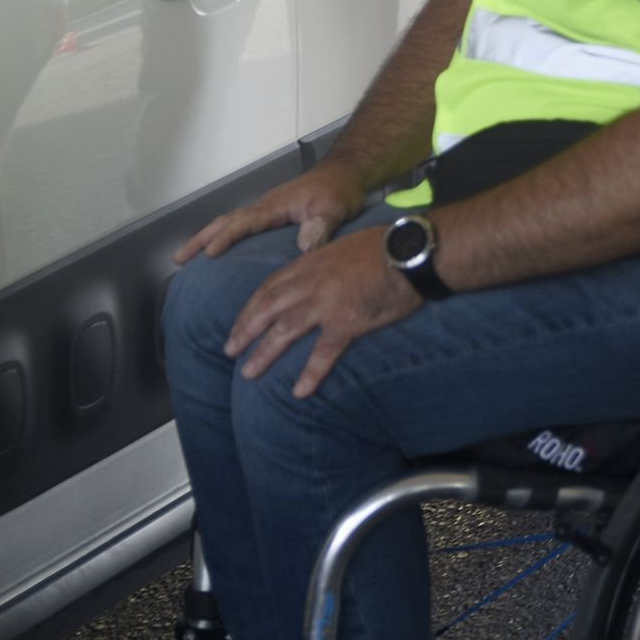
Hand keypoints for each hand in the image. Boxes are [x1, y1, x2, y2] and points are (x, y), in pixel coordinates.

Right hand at [173, 161, 366, 263]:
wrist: (344, 173)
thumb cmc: (339, 190)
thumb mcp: (335, 209)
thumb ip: (320, 227)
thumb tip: (304, 248)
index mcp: (275, 206)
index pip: (244, 223)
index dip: (226, 238)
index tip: (210, 254)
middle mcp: (265, 206)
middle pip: (225, 221)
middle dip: (201, 239)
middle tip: (178, 259)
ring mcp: (265, 209)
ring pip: (228, 222)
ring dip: (206, 237)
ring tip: (186, 257)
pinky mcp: (270, 213)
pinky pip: (238, 225)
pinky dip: (222, 235)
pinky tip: (218, 249)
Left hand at [225, 226, 420, 397]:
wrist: (410, 252)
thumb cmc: (383, 247)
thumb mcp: (342, 248)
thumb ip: (323, 264)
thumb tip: (315, 278)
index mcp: (309, 263)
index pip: (270, 286)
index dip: (251, 307)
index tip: (239, 323)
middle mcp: (311, 283)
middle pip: (267, 308)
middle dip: (245, 330)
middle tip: (229, 350)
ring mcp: (326, 303)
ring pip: (285, 330)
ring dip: (264, 353)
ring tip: (248, 373)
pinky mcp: (347, 322)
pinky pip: (323, 352)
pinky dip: (310, 373)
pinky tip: (299, 391)